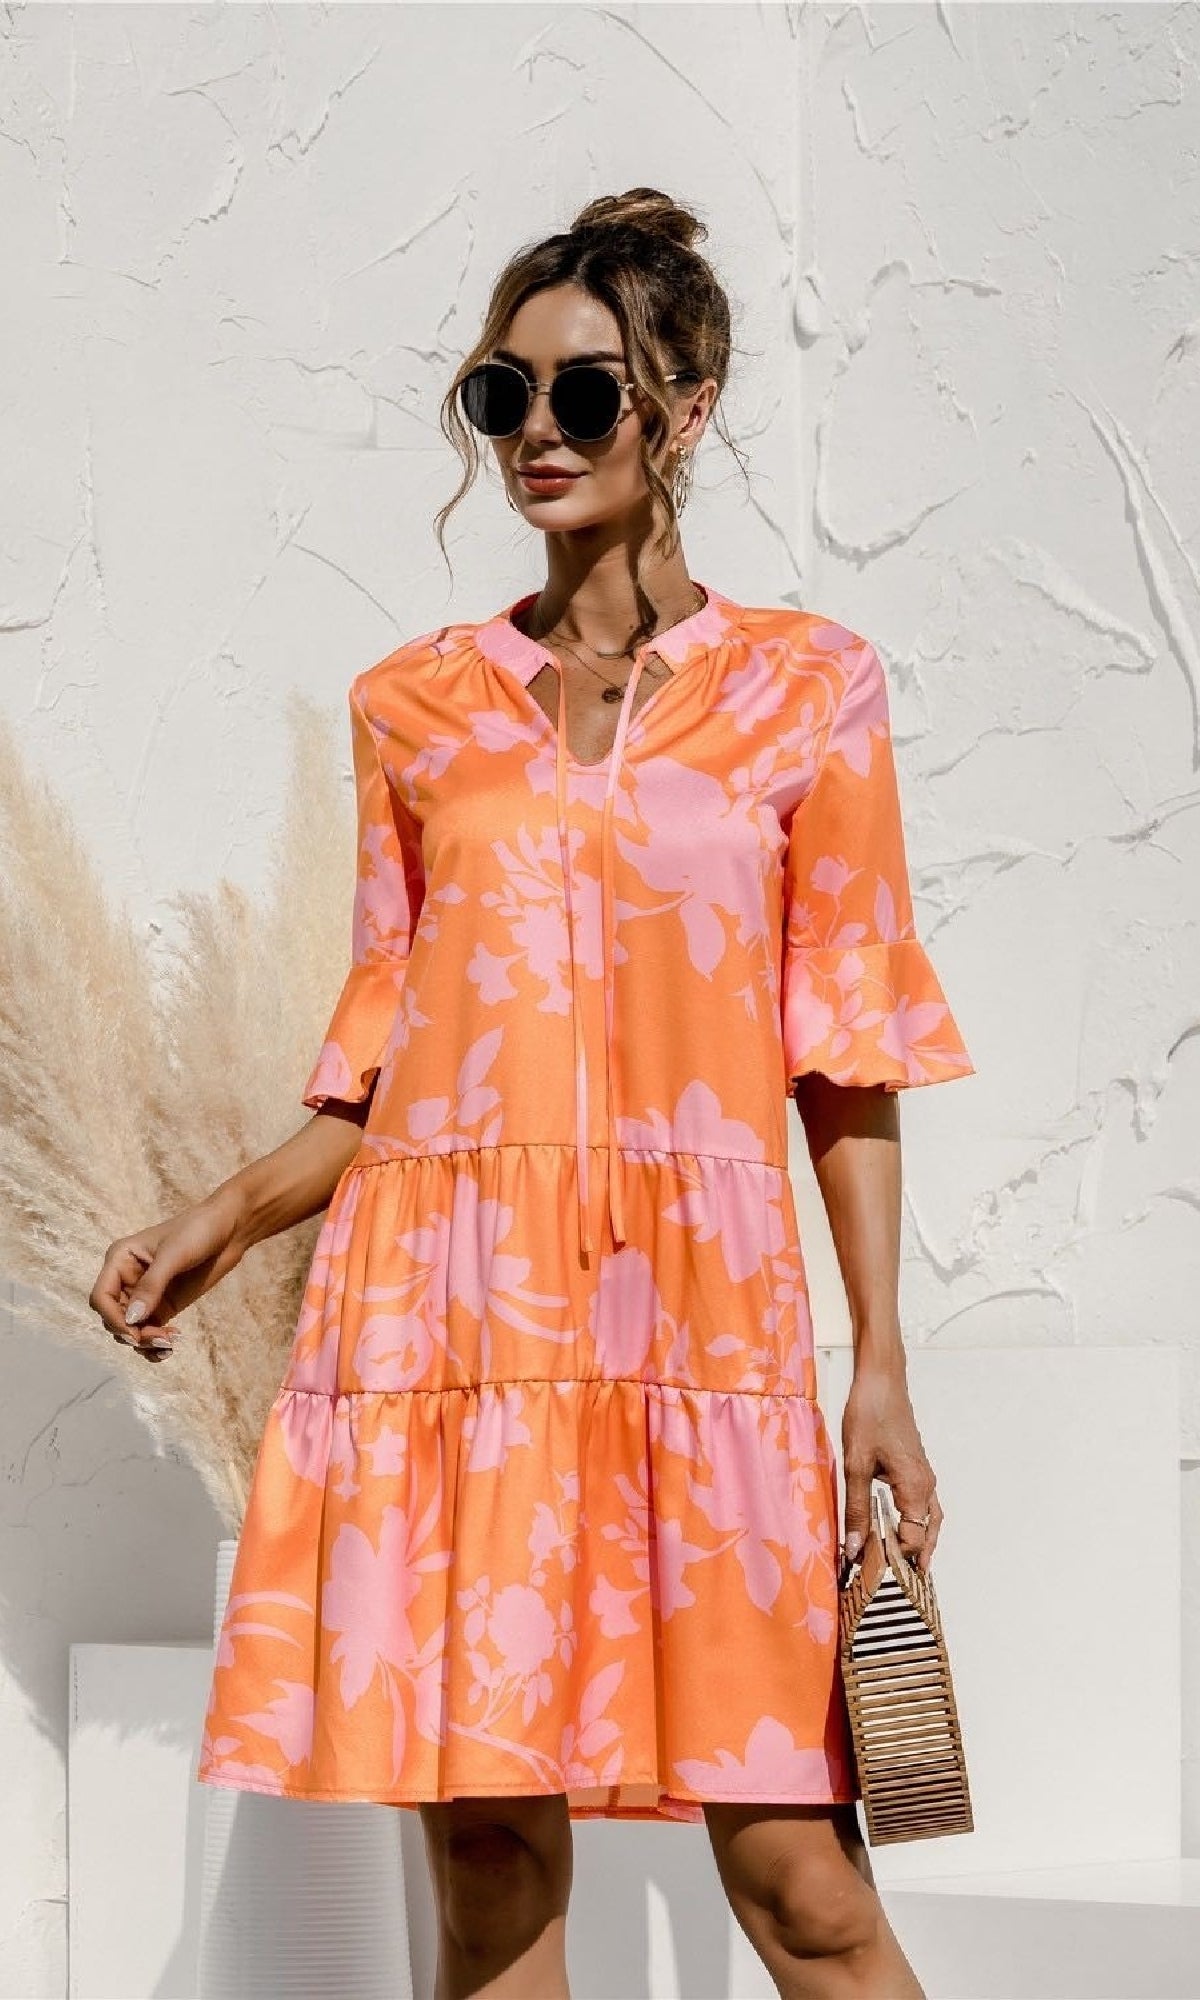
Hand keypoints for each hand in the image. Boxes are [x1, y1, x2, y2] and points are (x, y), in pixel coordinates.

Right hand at [88, 1184, 247, 1363]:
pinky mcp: (163, 1305)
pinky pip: (148, 1331)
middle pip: (114, 1318)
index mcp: (120, 1260)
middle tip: (161, 1338)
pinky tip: (169, 1346)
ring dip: (144, 1341)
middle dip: (132, 1333)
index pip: (101, 1297)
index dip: (113, 1319)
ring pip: (130, 1329)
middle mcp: (126, 1279)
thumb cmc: (198, 1231)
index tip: (135, 1333)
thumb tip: (132, 1319)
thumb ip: (151, 1286)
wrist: (230, 1229)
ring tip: (169, 1342)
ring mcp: (145, 1295)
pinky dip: (154, 1344)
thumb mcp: (173, 1255)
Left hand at [841, 1360, 941, 1573]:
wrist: (881, 1379)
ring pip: (929, 1518)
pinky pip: (923, 1503)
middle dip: (916, 1559)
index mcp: (915, 1488)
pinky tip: (899, 1525)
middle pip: (929, 1533)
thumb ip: (857, 1510)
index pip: (914, 1540)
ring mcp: (924, 1475)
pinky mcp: (916, 1467)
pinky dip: (916, 1522)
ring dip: (919, 1542)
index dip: (897, 1562)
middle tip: (902, 1585)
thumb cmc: (869, 1414)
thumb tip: (855, 1549)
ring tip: (904, 1565)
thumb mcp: (856, 1465)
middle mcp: (926, 1484)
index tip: (876, 1578)